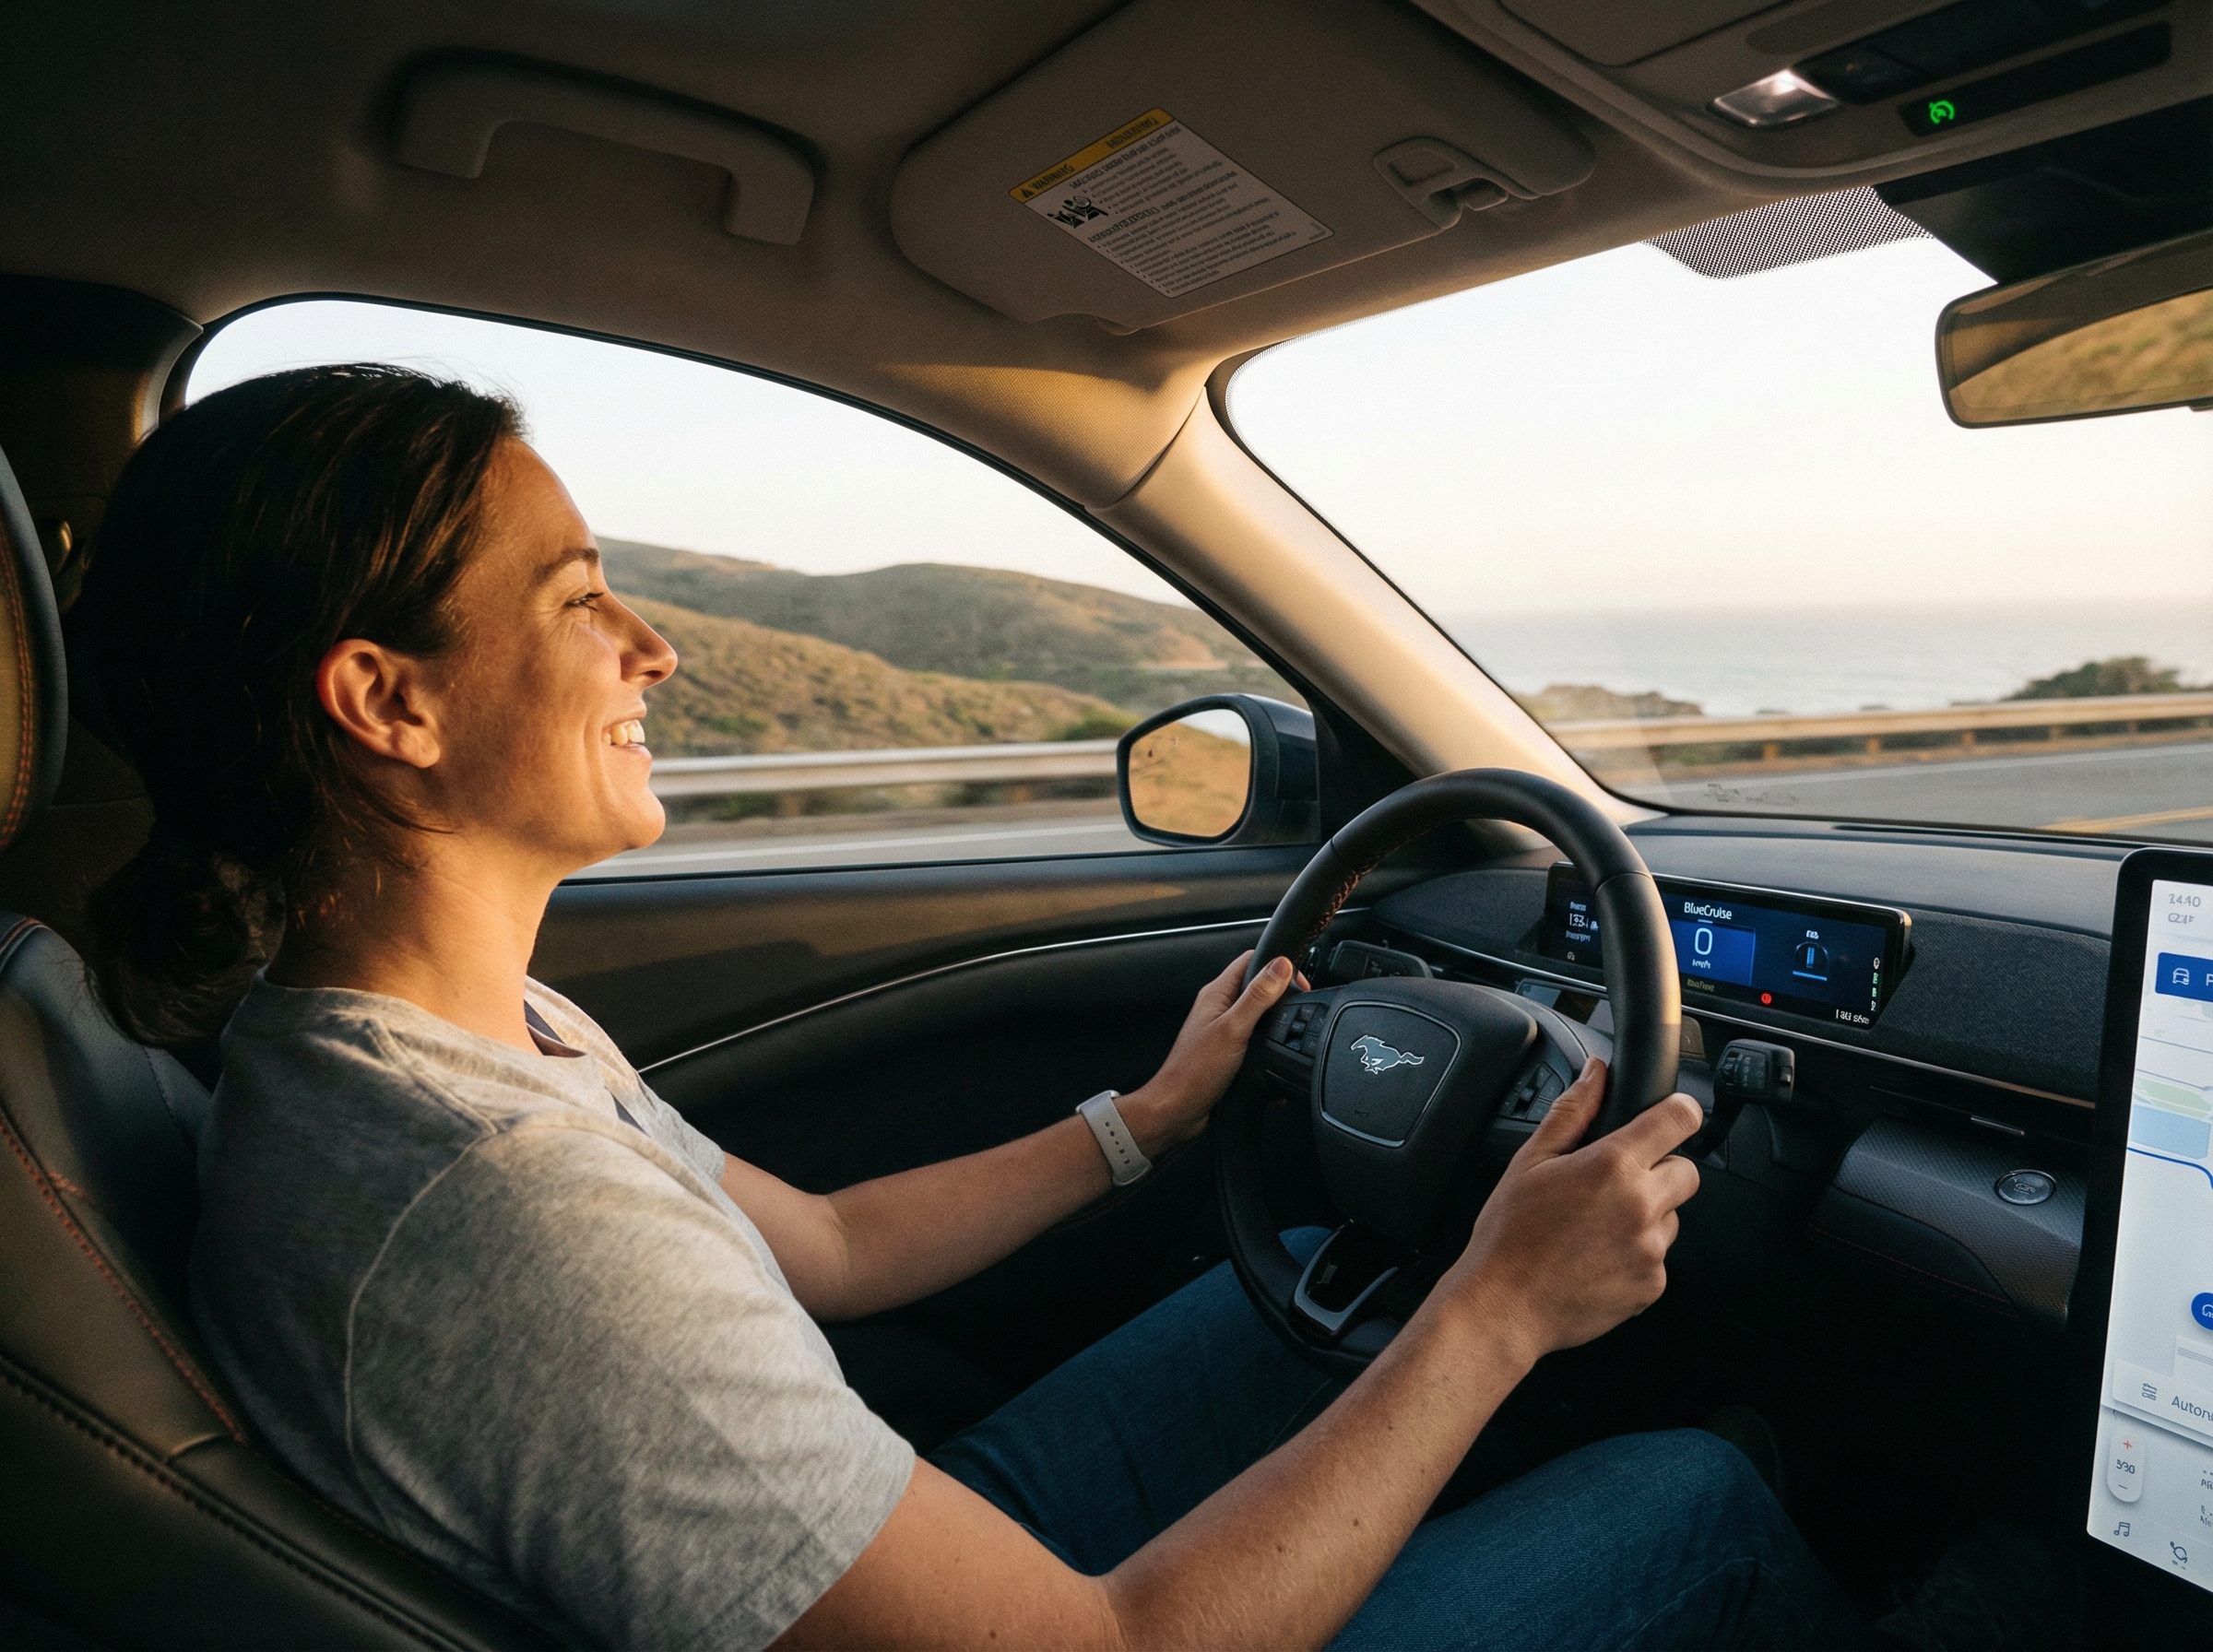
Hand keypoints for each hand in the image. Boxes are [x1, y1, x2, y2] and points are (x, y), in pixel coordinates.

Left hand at [1117, 951, 1301, 1153]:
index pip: (1250, 960)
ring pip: (1259, 1015)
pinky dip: (1268, 1046)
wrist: (1177, 1110)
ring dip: (1276, 1023)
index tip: (1298, 982)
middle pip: (1258, 987)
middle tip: (1298, 1008)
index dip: (1277, 965)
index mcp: (1217, 994)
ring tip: (1288, 1033)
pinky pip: (1255, 1040)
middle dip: (1281, 995)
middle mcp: (1219, 1008)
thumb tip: (1281, 965)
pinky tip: (1276, 1057)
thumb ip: (1258, 996)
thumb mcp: (1233, 1029)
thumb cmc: (1194, 1072)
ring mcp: (1224, 1030)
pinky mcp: (1229, 1052)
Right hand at [1441, 1058, 1701, 1369]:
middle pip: (1686, 1172)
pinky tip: (1597, 1257)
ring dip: (1646, 1216)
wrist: (1503, 1306)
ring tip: (1596, 1228)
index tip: (1670, 1116)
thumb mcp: (1530, 1161)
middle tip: (1613, 1185)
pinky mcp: (1652, 1286)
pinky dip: (1636, 1255)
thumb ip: (1572, 1111)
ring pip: (1671, 1217)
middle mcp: (1641, 1206)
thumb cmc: (1509, 1236)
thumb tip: (1596, 1074)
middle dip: (1658, 1171)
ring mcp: (1650, 1250)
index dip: (1678, 1111)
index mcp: (1612, 1166)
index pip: (1679, 1119)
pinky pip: (1658, 1258)